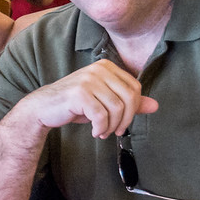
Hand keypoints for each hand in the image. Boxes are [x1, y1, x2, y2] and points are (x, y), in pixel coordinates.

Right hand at [19, 59, 158, 138]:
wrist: (44, 107)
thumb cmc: (75, 104)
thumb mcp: (104, 101)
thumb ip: (129, 102)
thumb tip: (155, 105)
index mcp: (107, 67)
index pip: (134, 87)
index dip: (134, 109)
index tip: (122, 122)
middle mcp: (98, 69)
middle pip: (129, 97)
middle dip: (125, 119)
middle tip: (115, 131)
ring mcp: (88, 80)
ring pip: (116, 108)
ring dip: (111, 126)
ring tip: (102, 132)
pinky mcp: (79, 94)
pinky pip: (101, 116)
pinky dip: (101, 128)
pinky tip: (94, 131)